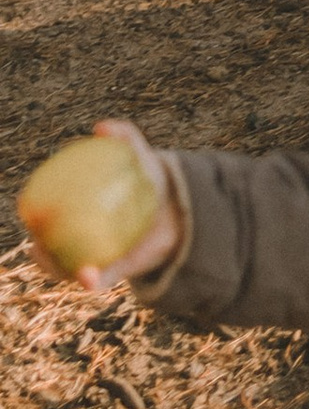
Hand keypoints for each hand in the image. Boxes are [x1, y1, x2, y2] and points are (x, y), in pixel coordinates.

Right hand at [37, 123, 180, 294]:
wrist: (180, 208)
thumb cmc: (150, 179)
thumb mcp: (140, 157)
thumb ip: (124, 138)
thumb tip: (101, 127)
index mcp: (80, 214)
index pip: (48, 216)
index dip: (33, 213)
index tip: (28, 209)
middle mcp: (83, 240)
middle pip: (50, 251)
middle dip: (40, 253)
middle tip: (38, 245)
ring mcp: (97, 259)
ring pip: (70, 271)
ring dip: (60, 272)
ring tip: (61, 267)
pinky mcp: (115, 274)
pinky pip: (99, 281)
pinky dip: (91, 281)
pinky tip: (87, 276)